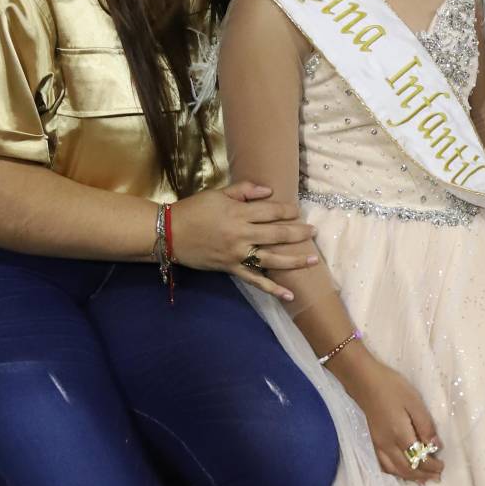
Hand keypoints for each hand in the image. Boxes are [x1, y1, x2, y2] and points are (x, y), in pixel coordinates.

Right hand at [170, 181, 319, 300]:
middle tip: (314, 231)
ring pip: (272, 259)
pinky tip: (289, 295)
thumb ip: (244, 190)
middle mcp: (241, 234)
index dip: (288, 210)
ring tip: (313, 260)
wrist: (169, 233)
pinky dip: (273, 289)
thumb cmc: (194, 210)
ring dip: (294, 260)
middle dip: (298, 233)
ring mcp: (238, 254)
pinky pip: (255, 280)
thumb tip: (269, 191)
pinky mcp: (232, 269)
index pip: (271, 211)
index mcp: (238, 213)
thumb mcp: (217, 193)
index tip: (298, 211)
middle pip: (277, 234)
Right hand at [334, 348, 443, 484]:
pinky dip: (395, 473)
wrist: (364, 381)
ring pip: (394, 470)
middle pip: (406, 468)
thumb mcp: (414, 402)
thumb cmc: (392, 387)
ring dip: (410, 477)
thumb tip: (436, 446)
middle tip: (437, 476)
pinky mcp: (373, 441)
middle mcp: (387, 445)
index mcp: (400, 435)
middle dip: (423, 475)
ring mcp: (378, 445)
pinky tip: (401, 472)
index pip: (419, 458)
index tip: (443, 466)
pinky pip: (383, 465)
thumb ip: (426, 425)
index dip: (432, 466)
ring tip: (422, 480)